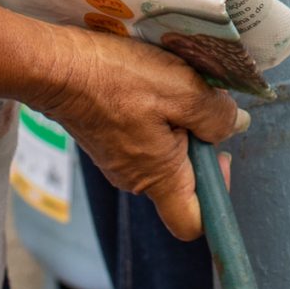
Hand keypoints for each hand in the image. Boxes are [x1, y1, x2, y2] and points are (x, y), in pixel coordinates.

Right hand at [33, 23, 245, 240]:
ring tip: (165, 83)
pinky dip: (150, 111)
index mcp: (157, 178)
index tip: (218, 154)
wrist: (54, 65)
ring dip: (173, 120)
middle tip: (192, 101)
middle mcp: (134, 178)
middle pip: (180, 178)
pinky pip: (139, 135)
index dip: (216, 197)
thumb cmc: (115, 79)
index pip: (192, 223)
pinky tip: (143, 80)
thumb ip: (215, 115)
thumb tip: (234, 126)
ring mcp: (115, 159)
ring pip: (161, 152)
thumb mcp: (181, 88)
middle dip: (196, 142)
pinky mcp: (103, 137)